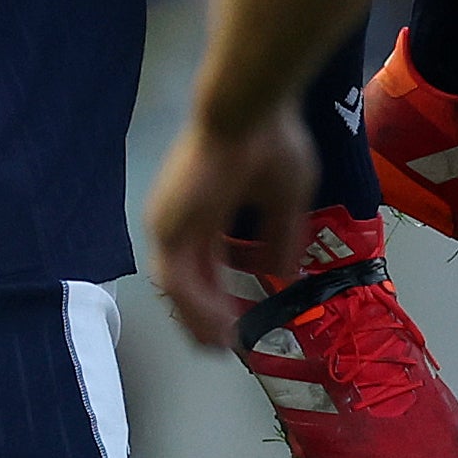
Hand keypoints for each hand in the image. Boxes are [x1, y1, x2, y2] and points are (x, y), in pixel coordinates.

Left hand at [145, 106, 322, 352]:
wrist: (250, 113)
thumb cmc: (271, 143)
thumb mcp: (286, 198)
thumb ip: (281, 237)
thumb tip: (283, 274)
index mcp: (206, 207)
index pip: (204, 262)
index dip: (219, 294)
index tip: (237, 320)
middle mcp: (183, 217)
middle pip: (186, 280)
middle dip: (203, 316)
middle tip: (223, 344)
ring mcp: (172, 222)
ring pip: (177, 287)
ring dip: (199, 319)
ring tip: (223, 343)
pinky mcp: (170, 227)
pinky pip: (178, 282)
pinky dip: (197, 309)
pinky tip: (223, 326)